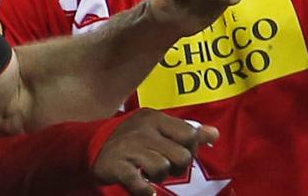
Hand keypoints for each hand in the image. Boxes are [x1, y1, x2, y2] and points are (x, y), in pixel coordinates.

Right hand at [92, 109, 217, 195]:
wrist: (92, 146)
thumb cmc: (134, 138)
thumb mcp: (158, 128)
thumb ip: (186, 131)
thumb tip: (214, 134)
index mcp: (155, 118)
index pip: (189, 135)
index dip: (191, 149)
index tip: (180, 152)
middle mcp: (143, 131)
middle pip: (181, 156)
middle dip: (178, 167)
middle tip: (165, 166)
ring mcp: (129, 148)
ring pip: (162, 169)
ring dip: (159, 177)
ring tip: (150, 173)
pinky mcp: (117, 166)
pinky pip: (140, 184)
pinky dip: (145, 191)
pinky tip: (145, 189)